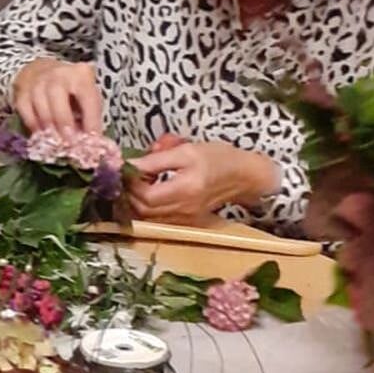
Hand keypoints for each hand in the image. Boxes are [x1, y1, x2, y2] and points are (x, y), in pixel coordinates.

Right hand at [11, 59, 103, 133]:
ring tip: (54, 142)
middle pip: (57, 94)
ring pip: (39, 102)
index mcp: (81, 75)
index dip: (91, 120)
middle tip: (68, 142)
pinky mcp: (22, 90)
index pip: (87, 98)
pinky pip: (24, 108)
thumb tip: (89, 142)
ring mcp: (38, 81)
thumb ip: (88, 116)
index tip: (91, 141)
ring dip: (47, 124)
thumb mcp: (86, 96)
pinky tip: (40, 135)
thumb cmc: (71, 90)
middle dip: (63, 121)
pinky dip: (32, 123)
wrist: (43, 70)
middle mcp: (58, 75)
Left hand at [129, 140, 276, 223]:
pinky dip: (151, 206)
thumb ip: (156, 160)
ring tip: (143, 180)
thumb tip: (129, 164)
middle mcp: (186, 209)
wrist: (245, 175)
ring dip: (139, 200)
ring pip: (150, 217)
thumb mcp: (186, 151)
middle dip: (131, 193)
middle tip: (132, 174)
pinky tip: (154, 190)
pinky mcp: (189, 221)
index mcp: (186, 190)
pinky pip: (160, 218)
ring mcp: (187, 218)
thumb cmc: (218, 158)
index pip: (145, 196)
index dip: (131, 184)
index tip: (128, 169)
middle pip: (144, 210)